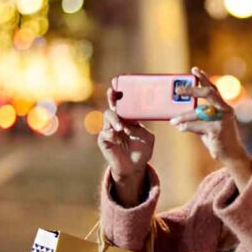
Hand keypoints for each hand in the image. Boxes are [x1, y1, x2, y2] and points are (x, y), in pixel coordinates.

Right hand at [97, 88, 154, 204]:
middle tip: (113, 92)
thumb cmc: (142, 151)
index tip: (120, 84)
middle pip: (113, 105)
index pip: (125, 103)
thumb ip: (140, 128)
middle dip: (112, 97)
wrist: (134, 168)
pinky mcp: (104, 140)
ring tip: (121, 127)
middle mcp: (118, 121)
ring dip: (115, 119)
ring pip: (108, 116)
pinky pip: (105, 132)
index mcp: (129, 118)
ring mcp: (110, 130)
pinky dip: (111, 132)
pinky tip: (117, 134)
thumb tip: (130, 121)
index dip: (122, 93)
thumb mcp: (147, 137)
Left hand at [170, 67, 248, 164]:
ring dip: (184, 116)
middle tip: (178, 90)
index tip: (194, 70)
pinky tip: (181, 128)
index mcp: (223, 106)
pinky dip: (188, 126)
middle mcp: (226, 110)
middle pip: (208, 93)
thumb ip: (199, 117)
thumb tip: (179, 114)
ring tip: (173, 120)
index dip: (204, 79)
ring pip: (200, 112)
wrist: (232, 155)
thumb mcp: (208, 125)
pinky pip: (198, 126)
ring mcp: (223, 120)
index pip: (214, 88)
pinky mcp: (218, 130)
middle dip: (192, 90)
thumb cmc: (218, 139)